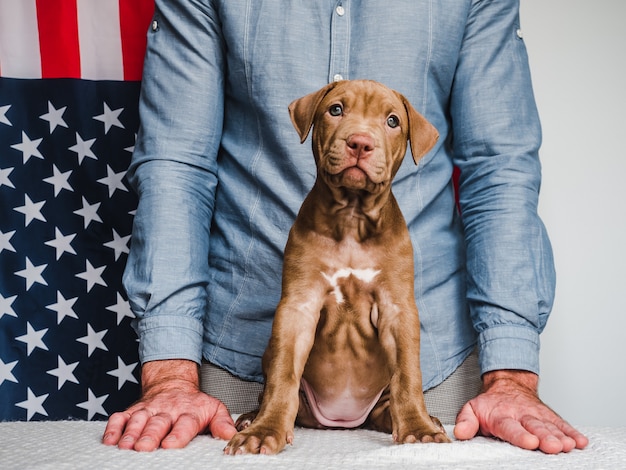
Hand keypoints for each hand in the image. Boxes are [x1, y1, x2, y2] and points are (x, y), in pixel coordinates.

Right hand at [102, 359, 236, 450]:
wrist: (173, 385)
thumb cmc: (194, 404)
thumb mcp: (214, 409)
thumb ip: (222, 423)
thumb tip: (231, 436)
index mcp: (188, 412)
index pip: (184, 424)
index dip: (177, 434)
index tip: (170, 445)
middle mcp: (167, 410)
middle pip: (158, 423)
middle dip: (150, 435)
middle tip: (143, 448)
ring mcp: (148, 410)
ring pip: (137, 420)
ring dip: (130, 433)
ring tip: (125, 446)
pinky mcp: (133, 410)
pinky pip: (120, 417)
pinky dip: (113, 428)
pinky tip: (109, 440)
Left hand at [454, 370, 588, 453]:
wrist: (508, 384)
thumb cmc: (491, 404)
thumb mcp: (472, 409)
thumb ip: (466, 421)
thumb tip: (460, 433)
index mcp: (501, 415)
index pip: (510, 427)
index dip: (520, 435)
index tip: (529, 441)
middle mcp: (522, 415)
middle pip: (535, 427)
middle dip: (545, 437)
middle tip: (553, 446)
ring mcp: (538, 416)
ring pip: (550, 427)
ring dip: (560, 436)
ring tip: (568, 445)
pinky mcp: (550, 417)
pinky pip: (562, 424)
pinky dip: (572, 432)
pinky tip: (580, 441)